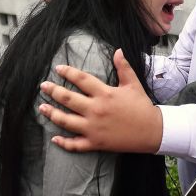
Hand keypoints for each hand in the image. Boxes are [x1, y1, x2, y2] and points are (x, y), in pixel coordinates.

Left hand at [38, 49, 162, 152]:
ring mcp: (94, 128)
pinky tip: (55, 138)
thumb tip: (118, 50)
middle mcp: (96, 110)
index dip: (68, 72)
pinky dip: (64, 143)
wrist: (153, 131)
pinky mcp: (96, 142)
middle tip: (43, 86)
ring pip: (66, 121)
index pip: (81, 79)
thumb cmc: (142, 107)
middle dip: (53, 91)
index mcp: (105, 94)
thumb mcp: (133, 85)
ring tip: (42, 108)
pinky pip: (76, 144)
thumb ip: (124, 67)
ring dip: (52, 114)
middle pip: (68, 99)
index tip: (58, 68)